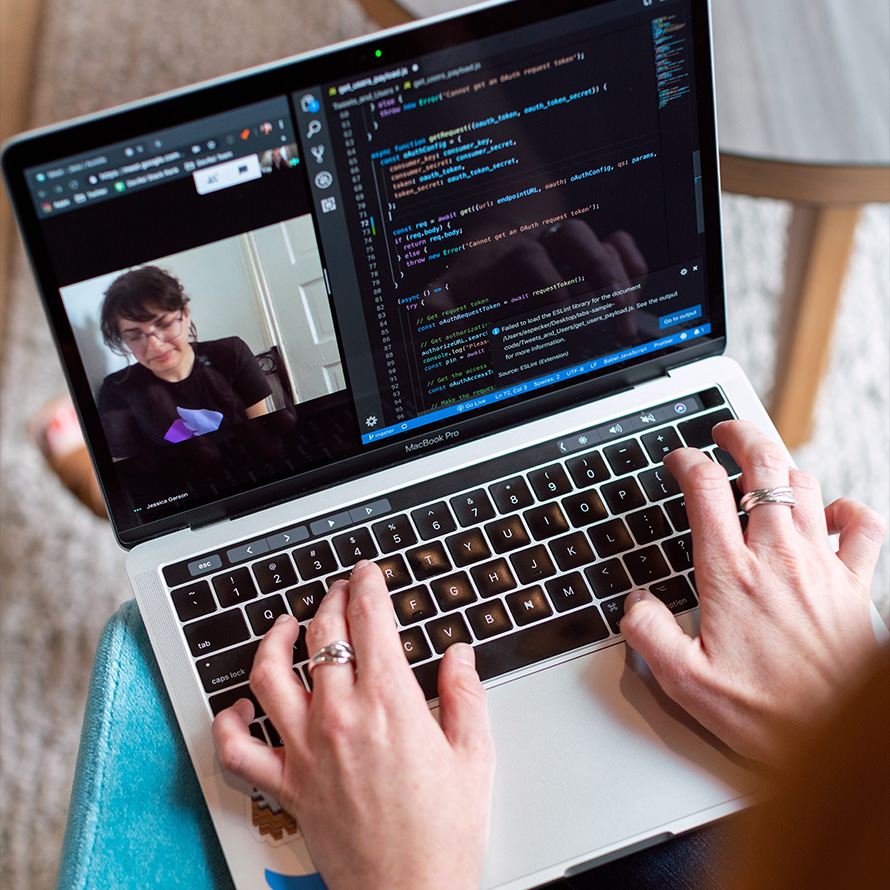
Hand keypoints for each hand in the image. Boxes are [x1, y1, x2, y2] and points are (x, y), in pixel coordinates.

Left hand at [212, 561, 493, 889]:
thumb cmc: (443, 834)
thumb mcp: (473, 755)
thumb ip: (464, 694)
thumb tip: (458, 655)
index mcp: (390, 705)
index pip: (370, 620)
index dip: (367, 585)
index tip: (367, 574)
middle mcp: (340, 718)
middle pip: (322, 634)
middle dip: (332, 599)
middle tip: (340, 589)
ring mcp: (306, 750)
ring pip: (270, 674)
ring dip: (274, 639)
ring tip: (285, 625)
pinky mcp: (286, 784)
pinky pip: (238, 748)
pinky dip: (229, 721)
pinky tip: (241, 704)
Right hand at [620, 420, 885, 764]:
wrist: (839, 740)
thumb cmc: (767, 715)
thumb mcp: (685, 683)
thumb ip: (648, 635)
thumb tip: (634, 603)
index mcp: (730, 574)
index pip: (704, 489)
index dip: (685, 461)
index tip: (678, 459)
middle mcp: (777, 558)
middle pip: (763, 465)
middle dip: (740, 435)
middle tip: (725, 432)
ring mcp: (821, 566)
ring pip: (806, 485)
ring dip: (782, 469)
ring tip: (764, 473)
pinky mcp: (856, 584)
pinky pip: (863, 525)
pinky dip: (847, 509)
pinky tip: (832, 514)